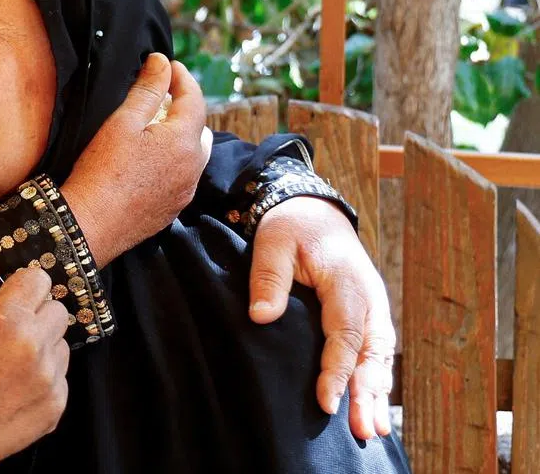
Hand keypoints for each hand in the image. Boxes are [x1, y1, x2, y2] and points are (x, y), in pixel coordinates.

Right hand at [0, 264, 69, 472]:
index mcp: (7, 320)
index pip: (40, 279)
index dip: (21, 285)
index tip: (7, 299)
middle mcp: (35, 346)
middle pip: (56, 309)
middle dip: (34, 313)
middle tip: (6, 330)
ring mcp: (49, 379)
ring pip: (62, 343)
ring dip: (42, 344)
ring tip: (8, 360)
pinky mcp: (55, 406)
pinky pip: (61, 377)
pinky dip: (43, 376)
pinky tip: (13, 384)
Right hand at [62, 53, 211, 266]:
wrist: (90, 224)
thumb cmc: (103, 169)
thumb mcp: (123, 122)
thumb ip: (148, 89)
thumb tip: (162, 62)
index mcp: (184, 141)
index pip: (195, 98)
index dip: (183, 77)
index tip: (168, 65)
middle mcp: (194, 166)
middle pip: (199, 127)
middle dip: (184, 108)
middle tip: (161, 97)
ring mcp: (186, 190)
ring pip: (193, 154)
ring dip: (181, 136)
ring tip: (155, 129)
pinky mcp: (174, 207)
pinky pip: (183, 176)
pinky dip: (174, 160)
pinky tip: (150, 161)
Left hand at [248, 196, 394, 440]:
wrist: (312, 210)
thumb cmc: (291, 227)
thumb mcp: (273, 243)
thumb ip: (269, 278)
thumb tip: (262, 316)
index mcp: (347, 281)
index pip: (345, 333)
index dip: (337, 370)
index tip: (325, 401)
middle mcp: (369, 297)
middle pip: (372, 352)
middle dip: (367, 393)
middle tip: (364, 432)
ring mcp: (373, 306)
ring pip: (380, 356)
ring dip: (377, 393)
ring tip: (373, 431)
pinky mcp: (369, 313)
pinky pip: (377, 351)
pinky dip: (377, 379)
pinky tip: (372, 406)